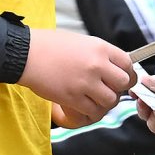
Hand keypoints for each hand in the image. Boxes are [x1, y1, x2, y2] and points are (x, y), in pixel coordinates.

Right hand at [19, 29, 135, 127]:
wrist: (27, 54)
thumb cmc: (50, 46)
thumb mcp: (81, 42)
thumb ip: (99, 54)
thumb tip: (113, 68)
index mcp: (100, 48)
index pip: (127, 64)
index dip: (128, 73)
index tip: (123, 78)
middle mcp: (97, 65)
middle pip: (123, 83)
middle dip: (118, 89)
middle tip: (109, 90)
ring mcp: (85, 83)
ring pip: (111, 101)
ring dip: (105, 103)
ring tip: (96, 100)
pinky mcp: (73, 98)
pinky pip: (93, 111)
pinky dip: (91, 112)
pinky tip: (85, 108)